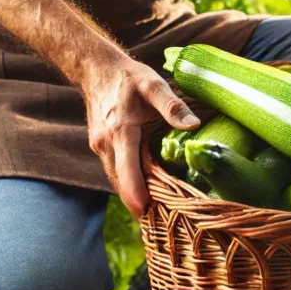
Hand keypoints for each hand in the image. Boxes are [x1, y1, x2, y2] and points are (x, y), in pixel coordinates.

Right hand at [84, 57, 199, 215]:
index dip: (135, 193)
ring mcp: (100, 146)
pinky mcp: (101, 146)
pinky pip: (115, 169)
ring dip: (132, 193)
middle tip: (161, 220)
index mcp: (120, 132)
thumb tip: (193, 125)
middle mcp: (105, 144)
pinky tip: (145, 189)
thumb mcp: (153, 85)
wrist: (96, 69)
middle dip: (137, 201)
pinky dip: (128, 181)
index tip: (145, 212)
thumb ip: (173, 106)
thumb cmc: (128, 77)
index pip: (126, 170)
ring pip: (116, 177)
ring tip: (157, 211)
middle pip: (120, 181)